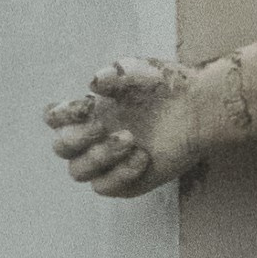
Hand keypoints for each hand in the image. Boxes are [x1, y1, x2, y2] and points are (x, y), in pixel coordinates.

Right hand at [45, 56, 210, 197]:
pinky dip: (121, 173)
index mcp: (88, 112)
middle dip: (78, 137)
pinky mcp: (126, 182)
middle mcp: (92, 139)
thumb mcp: (140, 70)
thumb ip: (114, 73)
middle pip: (62, 147)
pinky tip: (143, 157)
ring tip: (130, 139)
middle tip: (102, 126)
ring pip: (79, 171)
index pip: (55, 118)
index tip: (88, 105)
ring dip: (99, 156)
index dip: (61, 114)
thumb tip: (93, 83)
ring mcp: (108, 162)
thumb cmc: (167, 87)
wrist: (201, 108)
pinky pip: (106, 187)